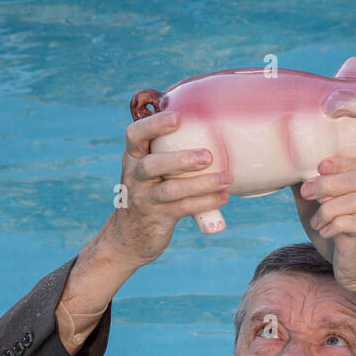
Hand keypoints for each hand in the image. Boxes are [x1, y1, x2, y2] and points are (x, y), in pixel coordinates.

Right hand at [103, 111, 232, 265]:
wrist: (129, 237)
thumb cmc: (149, 193)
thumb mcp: (150, 171)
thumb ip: (166, 153)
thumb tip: (209, 128)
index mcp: (133, 157)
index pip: (135, 135)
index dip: (154, 125)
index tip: (177, 118)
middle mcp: (135, 176)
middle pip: (152, 164)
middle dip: (181, 159)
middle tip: (208, 157)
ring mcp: (144, 199)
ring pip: (171, 190)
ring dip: (201, 184)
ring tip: (226, 179)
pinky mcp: (157, 218)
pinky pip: (183, 208)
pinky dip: (205, 202)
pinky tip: (222, 197)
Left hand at [291, 156, 355, 296]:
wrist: (345, 261)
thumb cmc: (328, 229)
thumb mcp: (309, 206)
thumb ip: (301, 186)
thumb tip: (285, 168)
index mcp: (349, 187)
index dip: (342, 161)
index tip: (320, 168)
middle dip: (327, 184)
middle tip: (306, 194)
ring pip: (355, 201)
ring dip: (328, 210)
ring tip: (315, 223)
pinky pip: (355, 223)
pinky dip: (335, 226)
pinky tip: (324, 232)